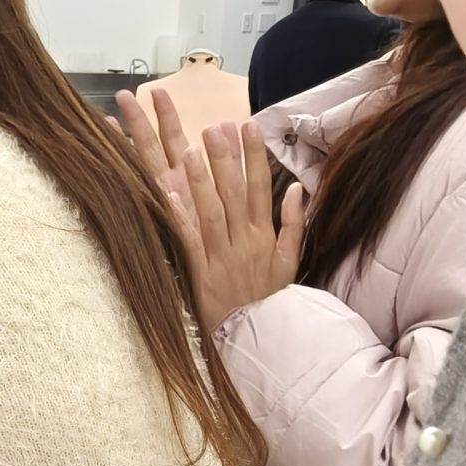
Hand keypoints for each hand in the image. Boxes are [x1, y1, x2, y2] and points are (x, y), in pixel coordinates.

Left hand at [116, 85, 302, 334]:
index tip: (249, 126)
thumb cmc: (269, 299)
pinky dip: (180, 218)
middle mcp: (243, 242)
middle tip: (217, 125)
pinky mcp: (200, 274)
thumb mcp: (289, 262)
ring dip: (202, 180)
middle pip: (234, 194)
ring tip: (192, 149)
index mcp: (263, 236)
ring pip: (211, 212)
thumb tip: (297, 188)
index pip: (260, 188)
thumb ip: (292, 223)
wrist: (257, 340)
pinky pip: (189, 243)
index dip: (255, 156)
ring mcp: (221, 258)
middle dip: (226, 158)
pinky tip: (168, 195)